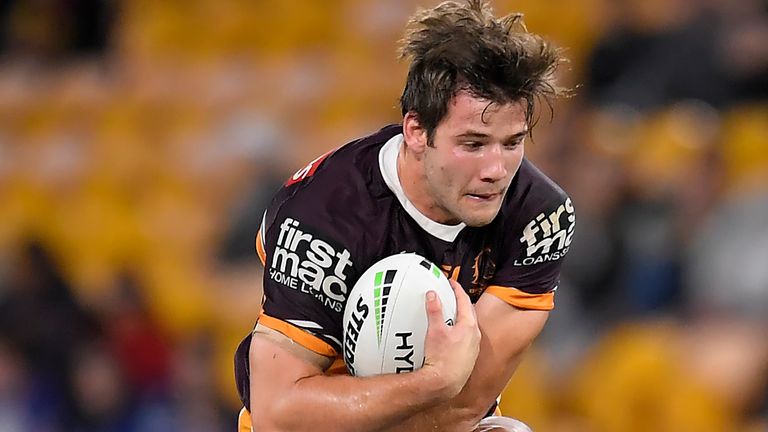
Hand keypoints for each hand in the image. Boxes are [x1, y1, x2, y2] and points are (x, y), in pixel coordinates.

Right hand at [421, 279, 480, 398]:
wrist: (444, 384)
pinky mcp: (468, 358)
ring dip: (460, 319)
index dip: (457, 290)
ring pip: (468, 327)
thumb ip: (434, 310)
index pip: (464, 301)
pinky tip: (448, 337)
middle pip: (469, 313)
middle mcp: (474, 336)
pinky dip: (458, 333)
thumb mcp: (435, 330)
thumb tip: (432, 295)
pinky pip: (465, 340)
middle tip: (450, 297)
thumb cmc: (442, 360)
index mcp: (468, 326)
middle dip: (460, 303)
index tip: (451, 284)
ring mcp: (472, 348)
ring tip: (448, 316)